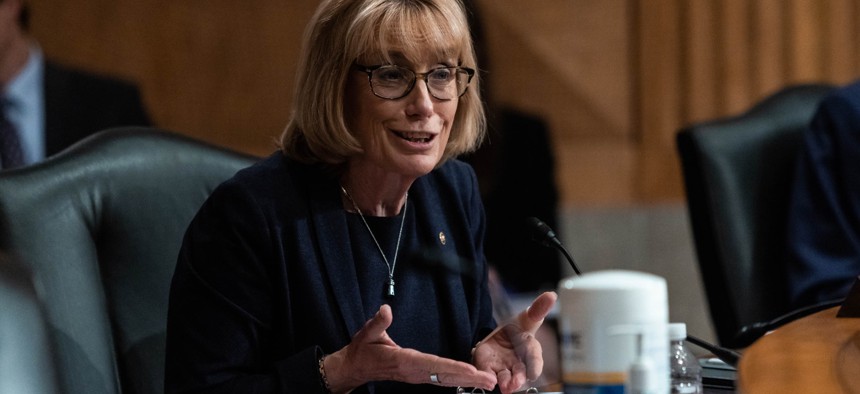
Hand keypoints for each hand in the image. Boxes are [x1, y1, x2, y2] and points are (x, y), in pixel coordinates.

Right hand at [322, 305, 496, 392]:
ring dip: (468, 382)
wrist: (355, 368)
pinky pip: (441, 380)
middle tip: (491, 381)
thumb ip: (378, 322)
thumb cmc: (362, 350)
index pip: (432, 365)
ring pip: (446, 380)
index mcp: (404, 360)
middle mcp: (413, 371)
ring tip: (489, 383)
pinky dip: (458, 380)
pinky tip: (472, 380)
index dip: (452, 368)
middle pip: (445, 376)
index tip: (470, 371)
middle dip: (469, 379)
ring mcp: (416, 376)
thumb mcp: (367, 333)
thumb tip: (385, 309)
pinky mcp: (418, 376)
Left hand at [472, 291, 557, 393]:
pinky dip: (487, 378)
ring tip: (503, 387)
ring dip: (505, 383)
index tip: (533, 374)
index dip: (535, 367)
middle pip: (520, 373)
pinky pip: (488, 375)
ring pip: (505, 378)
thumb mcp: (526, 318)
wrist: (497, 339)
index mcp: (530, 351)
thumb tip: (552, 295)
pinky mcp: (488, 369)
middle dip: (518, 379)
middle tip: (514, 384)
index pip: (535, 359)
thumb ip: (537, 309)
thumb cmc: (517, 332)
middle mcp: (519, 364)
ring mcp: (504, 369)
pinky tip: (487, 380)